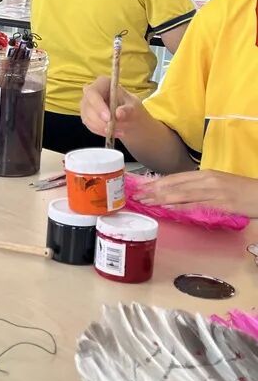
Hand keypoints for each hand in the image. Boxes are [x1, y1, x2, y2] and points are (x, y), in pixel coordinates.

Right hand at [79, 76, 146, 138]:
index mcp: (102, 83)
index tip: (109, 118)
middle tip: (114, 129)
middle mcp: (90, 93)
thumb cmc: (130, 106)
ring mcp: (86, 105)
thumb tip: (119, 114)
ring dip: (102, 128)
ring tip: (119, 132)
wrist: (128, 116)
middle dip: (101, 121)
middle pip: (88, 107)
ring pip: (87, 118)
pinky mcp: (86, 116)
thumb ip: (127, 110)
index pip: (93, 93)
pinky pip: (90, 126)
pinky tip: (113, 133)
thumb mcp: (134, 107)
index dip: (98, 106)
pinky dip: (101, 131)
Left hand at [133, 170, 257, 216]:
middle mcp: (207, 180)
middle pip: (175, 185)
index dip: (157, 182)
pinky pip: (196, 204)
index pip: (176, 177)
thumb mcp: (219, 184)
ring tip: (145, 201)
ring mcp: (214, 191)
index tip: (142, 186)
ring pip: (182, 194)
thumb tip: (180, 195)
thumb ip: (200, 188)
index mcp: (206, 174)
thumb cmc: (243, 191)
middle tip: (136, 195)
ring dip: (161, 198)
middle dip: (153, 190)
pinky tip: (167, 207)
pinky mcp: (221, 203)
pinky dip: (180, 205)